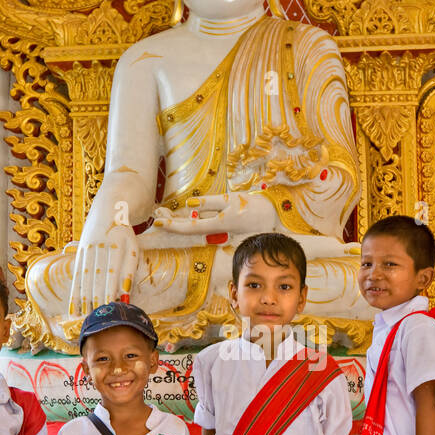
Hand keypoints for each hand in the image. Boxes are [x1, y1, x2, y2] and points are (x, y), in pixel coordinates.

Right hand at [69, 180, 139, 315]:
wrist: (110, 208)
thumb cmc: (125, 234)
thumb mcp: (133, 249)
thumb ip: (129, 272)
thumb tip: (126, 298)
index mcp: (116, 245)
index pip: (112, 272)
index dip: (110, 291)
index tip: (110, 309)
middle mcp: (99, 246)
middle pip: (97, 276)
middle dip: (96, 298)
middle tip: (96, 318)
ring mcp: (87, 248)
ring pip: (85, 277)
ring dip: (83, 298)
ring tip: (83, 317)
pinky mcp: (80, 252)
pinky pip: (76, 275)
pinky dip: (75, 292)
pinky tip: (73, 308)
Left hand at [152, 191, 275, 237]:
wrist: (277, 219)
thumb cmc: (255, 207)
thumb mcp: (231, 200)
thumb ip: (209, 203)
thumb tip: (189, 204)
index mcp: (219, 225)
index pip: (189, 227)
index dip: (171, 224)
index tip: (156, 221)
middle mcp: (218, 233)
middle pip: (189, 230)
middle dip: (172, 222)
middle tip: (157, 213)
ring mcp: (221, 234)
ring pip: (195, 229)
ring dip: (180, 221)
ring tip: (165, 212)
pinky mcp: (225, 231)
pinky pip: (204, 228)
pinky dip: (192, 222)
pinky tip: (184, 216)